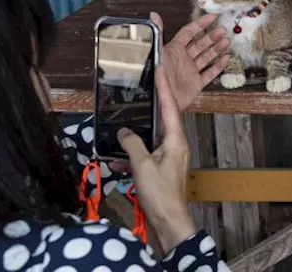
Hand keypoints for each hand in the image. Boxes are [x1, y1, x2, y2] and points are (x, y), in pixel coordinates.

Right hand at [118, 65, 196, 256]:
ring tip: (120, 127)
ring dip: (134, 136)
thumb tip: (124, 131)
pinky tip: (115, 160)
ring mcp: (168, 158)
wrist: (168, 222)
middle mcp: (175, 145)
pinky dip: (130, 157)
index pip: (170, 107)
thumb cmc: (160, 193)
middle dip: (150, 105)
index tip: (160, 69)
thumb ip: (132, 144)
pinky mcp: (160, 170)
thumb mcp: (142, 165)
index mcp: (176, 140)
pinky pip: (144, 156)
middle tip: (142, 87)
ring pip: (149, 139)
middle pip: (161, 119)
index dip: (164, 87)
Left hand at [153, 12, 230, 111]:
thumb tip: (153, 15)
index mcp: (173, 50)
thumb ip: (157, 32)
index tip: (212, 18)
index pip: (189, 33)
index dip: (200, 24)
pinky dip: (218, 66)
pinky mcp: (196, 84)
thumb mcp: (156, 50)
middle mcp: (183, 59)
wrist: (160, 100)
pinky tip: (226, 58)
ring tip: (227, 42)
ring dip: (217, 48)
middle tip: (222, 30)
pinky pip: (210, 73)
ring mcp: (190, 71)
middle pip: (201, 44)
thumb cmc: (155, 75)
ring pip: (207, 57)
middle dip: (212, 36)